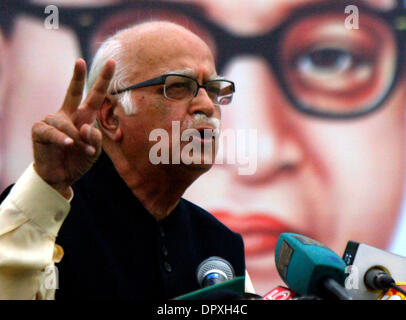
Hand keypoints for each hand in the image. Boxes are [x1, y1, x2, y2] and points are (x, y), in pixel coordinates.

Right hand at [32, 58, 114, 197]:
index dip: (103, 80)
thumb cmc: (78, 161)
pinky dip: (63, 138)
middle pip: (73, 92)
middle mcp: (68, 114)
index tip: (112, 62)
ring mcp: (53, 121)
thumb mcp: (94, 152)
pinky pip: (52, 131)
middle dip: (77, 76)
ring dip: (78, 138)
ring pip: (66, 123)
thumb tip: (87, 126)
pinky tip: (69, 143)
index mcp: (84, 116)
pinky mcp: (40, 130)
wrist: (60, 177)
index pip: (94, 96)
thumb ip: (95, 138)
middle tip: (80, 61)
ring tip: (85, 151)